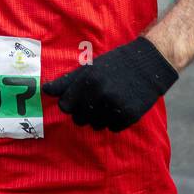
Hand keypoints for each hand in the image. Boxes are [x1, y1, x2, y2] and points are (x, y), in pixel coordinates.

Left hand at [42, 37, 177, 131]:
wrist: (148, 64)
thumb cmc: (115, 65)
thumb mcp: (89, 68)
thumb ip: (66, 82)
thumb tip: (45, 90)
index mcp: (88, 80)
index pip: (65, 107)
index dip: (71, 104)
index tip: (79, 98)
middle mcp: (100, 94)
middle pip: (79, 119)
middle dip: (85, 112)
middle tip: (97, 99)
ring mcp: (115, 106)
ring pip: (96, 126)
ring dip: (100, 117)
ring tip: (111, 101)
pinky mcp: (129, 116)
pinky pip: (113, 129)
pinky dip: (115, 121)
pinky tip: (121, 106)